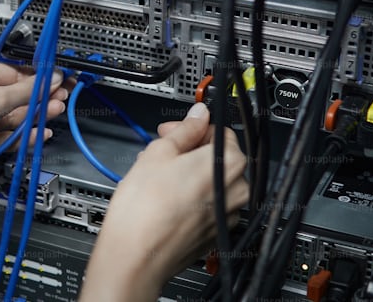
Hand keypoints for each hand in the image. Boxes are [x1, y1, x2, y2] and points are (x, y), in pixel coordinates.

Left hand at [0, 60, 68, 188]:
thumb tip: (51, 79)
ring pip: (10, 118)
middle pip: (14, 96)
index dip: (39, 79)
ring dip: (33, 117)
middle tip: (61, 101)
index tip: (60, 83)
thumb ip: (26, 91)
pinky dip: (21, 136)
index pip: (14, 73)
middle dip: (38, 99)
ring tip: (54, 115)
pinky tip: (37, 134)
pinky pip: (4, 136)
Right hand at [82, 103, 248, 300]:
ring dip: (187, 173)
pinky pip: (207, 205)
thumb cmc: (145, 210)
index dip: (192, 127)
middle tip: (161, 151)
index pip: (219, 131)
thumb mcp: (159, 152)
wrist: (136, 257)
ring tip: (157, 176)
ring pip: (210, 182)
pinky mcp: (216, 233)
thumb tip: (198, 116)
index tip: (174, 130)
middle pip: (216, 157)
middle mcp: (237, 190)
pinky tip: (164, 197)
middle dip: (188, 150)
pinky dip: (190, 197)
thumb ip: (185, 129)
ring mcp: (228, 214)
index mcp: (229, 163)